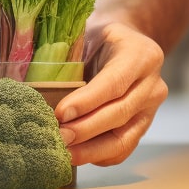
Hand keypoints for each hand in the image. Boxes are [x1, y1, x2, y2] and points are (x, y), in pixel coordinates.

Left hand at [53, 21, 167, 166]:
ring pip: (124, 138)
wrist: (126, 42)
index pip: (114, 83)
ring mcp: (151, 108)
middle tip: (58, 137)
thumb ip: (71, 55)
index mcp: (140, 55)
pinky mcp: (144, 126)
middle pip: (119, 114)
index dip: (87, 101)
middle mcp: (152, 84)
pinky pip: (123, 148)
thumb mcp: (87, 34)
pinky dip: (99, 155)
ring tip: (64, 153)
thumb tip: (36, 83)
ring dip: (91, 150)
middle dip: (85, 130)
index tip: (61, 114)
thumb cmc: (99, 37)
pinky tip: (77, 154)